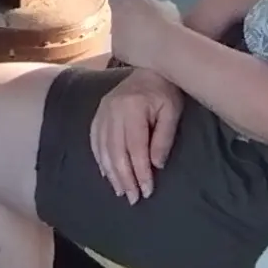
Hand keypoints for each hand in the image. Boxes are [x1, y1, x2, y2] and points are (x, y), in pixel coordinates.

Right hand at [89, 69, 180, 203]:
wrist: (149, 68)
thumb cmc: (165, 91)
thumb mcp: (172, 111)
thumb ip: (163, 138)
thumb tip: (156, 165)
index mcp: (132, 108)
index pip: (135, 148)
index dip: (140, 172)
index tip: (147, 191)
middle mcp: (112, 110)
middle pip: (116, 152)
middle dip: (125, 178)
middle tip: (133, 199)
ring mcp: (102, 111)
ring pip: (103, 149)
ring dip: (111, 173)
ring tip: (121, 191)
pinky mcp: (98, 113)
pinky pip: (95, 140)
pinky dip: (100, 159)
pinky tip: (106, 173)